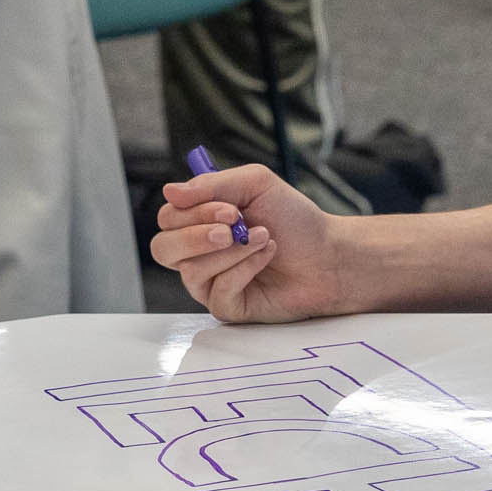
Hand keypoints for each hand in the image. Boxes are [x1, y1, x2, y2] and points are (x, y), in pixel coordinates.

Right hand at [148, 160, 351, 323]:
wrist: (328, 255)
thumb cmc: (294, 220)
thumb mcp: (255, 185)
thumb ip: (211, 184)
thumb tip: (169, 191)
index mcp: (200, 221)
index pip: (168, 218)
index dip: (192, 213)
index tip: (230, 209)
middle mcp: (200, 252)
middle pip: (163, 248)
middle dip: (197, 236)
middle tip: (233, 228)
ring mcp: (211, 282)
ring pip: (191, 271)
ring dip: (232, 251)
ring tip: (264, 238)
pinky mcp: (227, 306)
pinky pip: (217, 292)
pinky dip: (244, 270)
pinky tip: (266, 259)